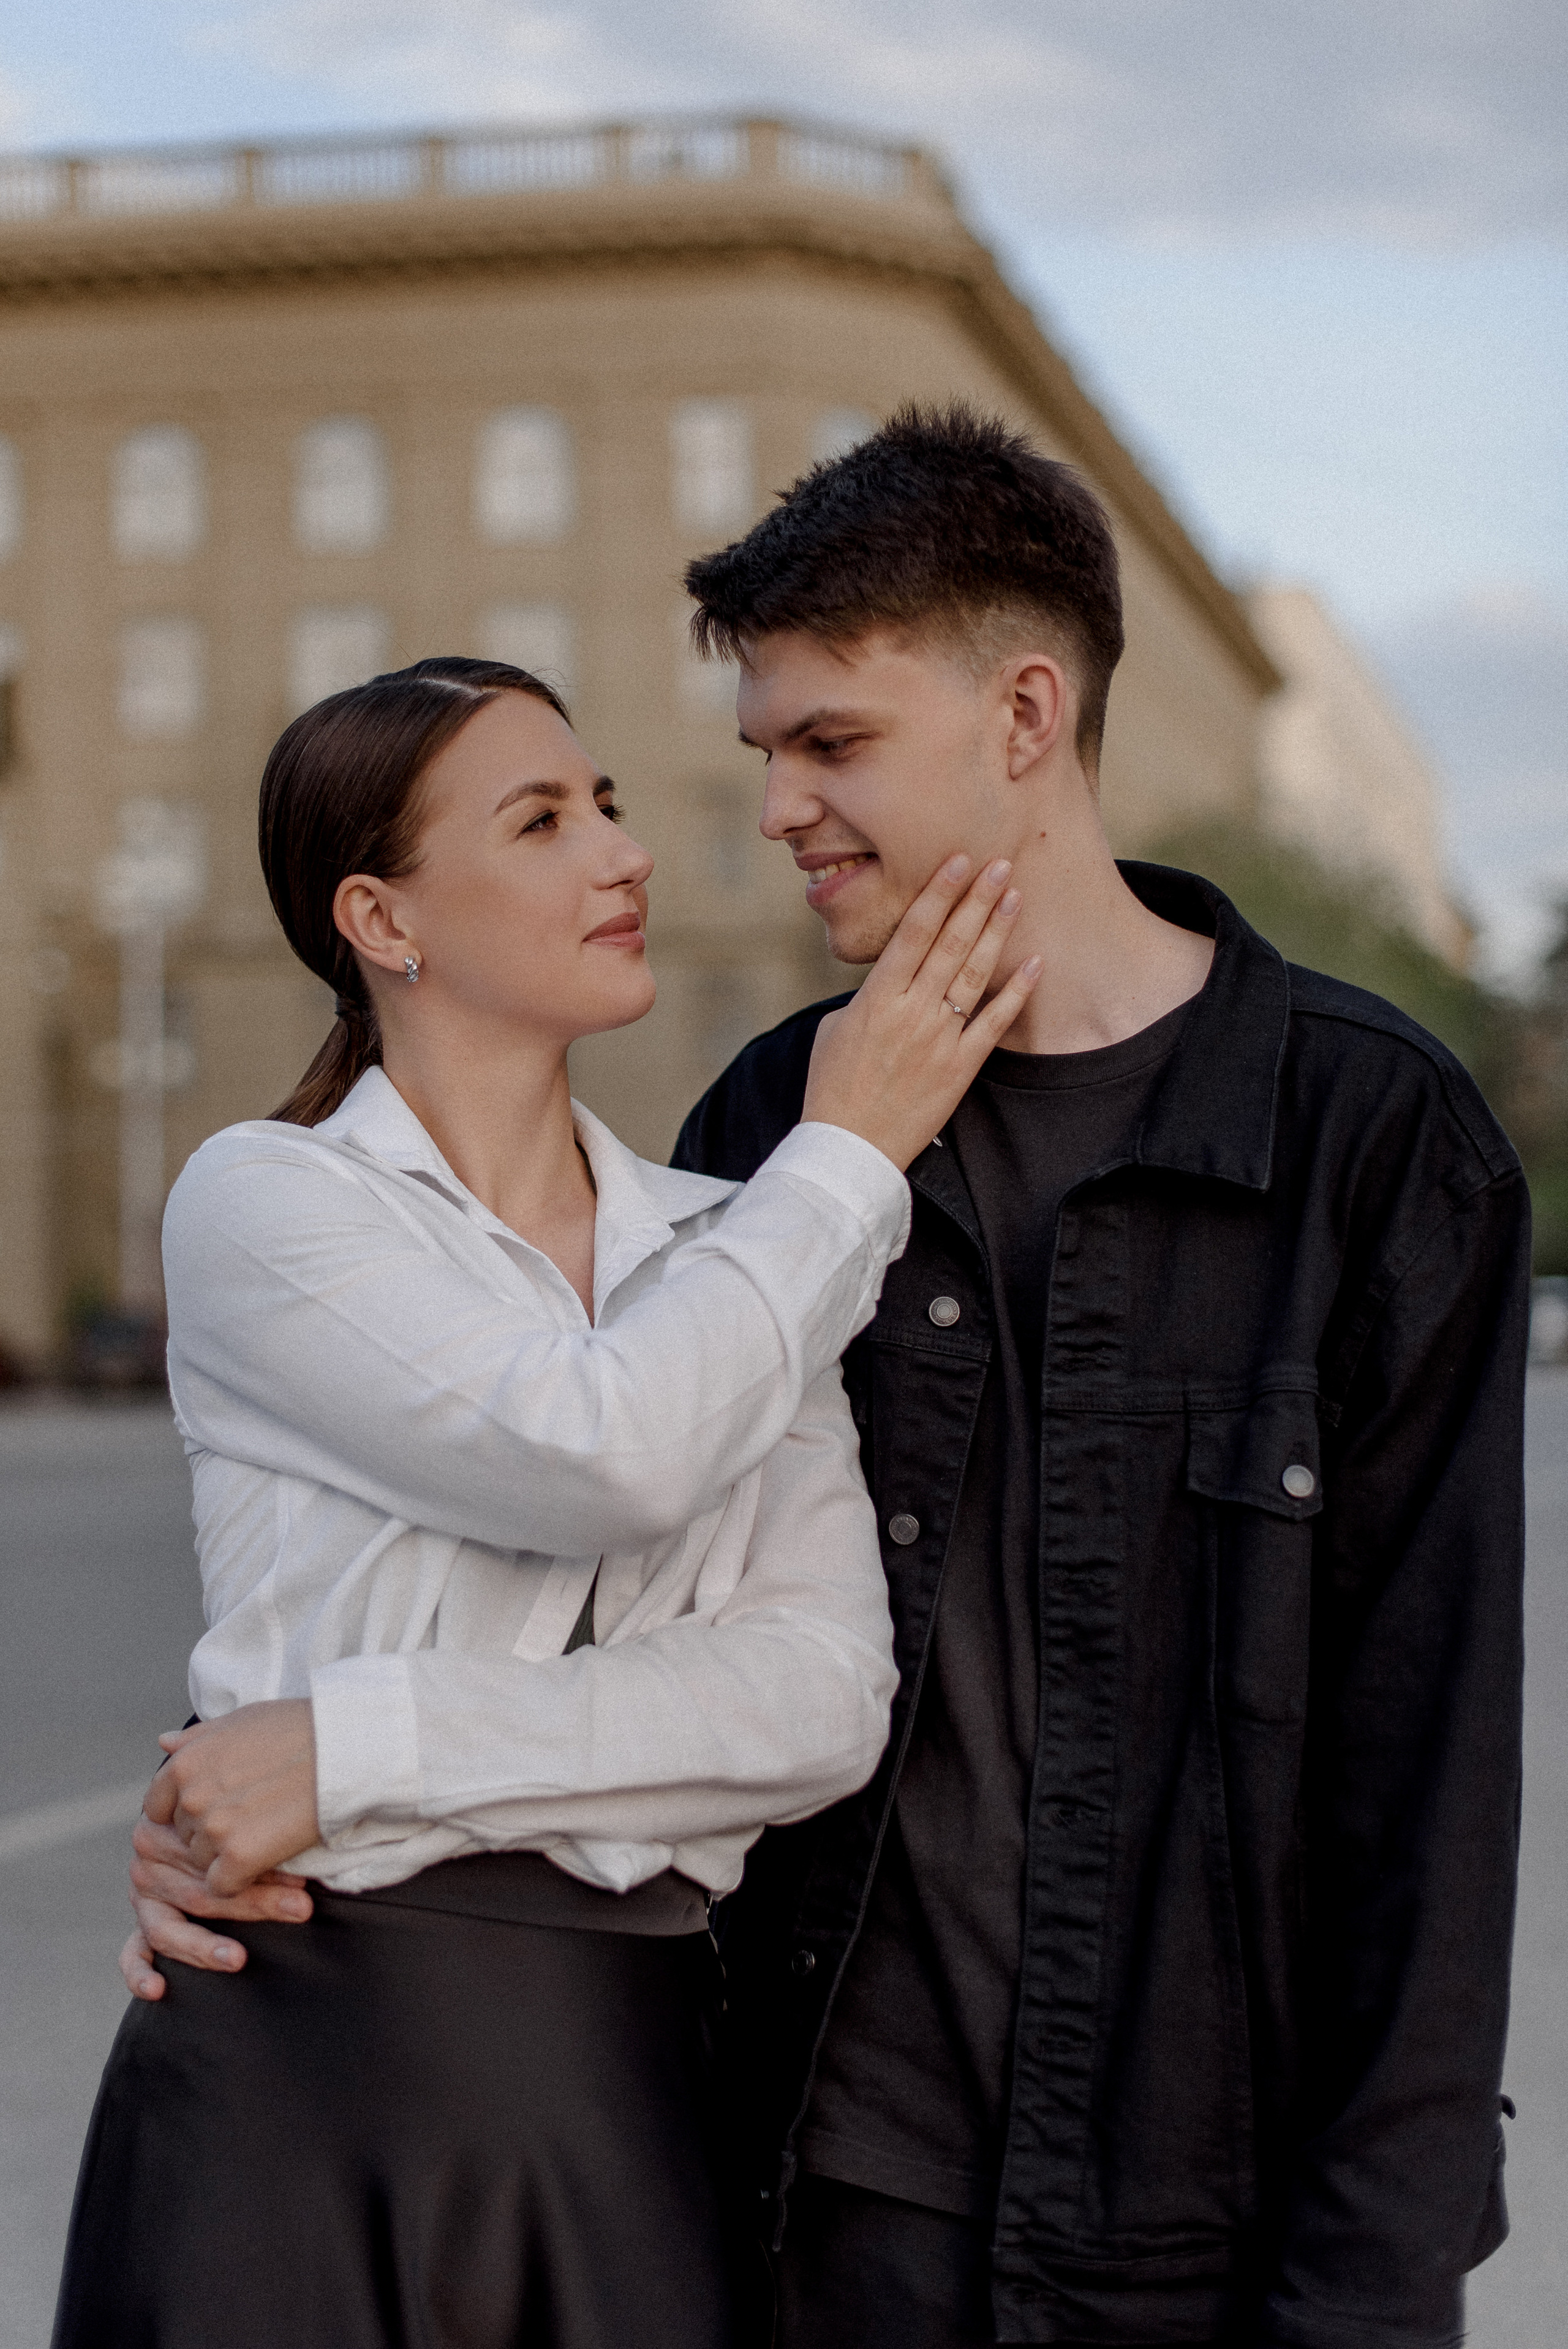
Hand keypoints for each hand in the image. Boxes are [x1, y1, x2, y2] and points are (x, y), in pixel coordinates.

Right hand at [119, 1817, 314, 2001]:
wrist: (204, 1814)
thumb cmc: (238, 1814)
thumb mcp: (241, 1812)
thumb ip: (257, 1825)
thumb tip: (293, 1854)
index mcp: (169, 1825)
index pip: (212, 1856)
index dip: (261, 1868)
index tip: (302, 1880)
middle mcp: (149, 1861)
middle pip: (201, 1891)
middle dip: (255, 1903)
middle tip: (299, 1909)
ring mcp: (143, 1897)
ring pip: (170, 1928)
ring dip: (205, 1946)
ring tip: (237, 1958)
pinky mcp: (141, 1927)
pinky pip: (132, 1953)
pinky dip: (139, 1973)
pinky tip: (157, 1989)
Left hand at [144, 1698, 319, 1898]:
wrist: (343, 1749)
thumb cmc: (297, 1729)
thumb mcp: (239, 1720)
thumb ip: (195, 1738)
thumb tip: (164, 1743)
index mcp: (184, 1764)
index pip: (158, 1807)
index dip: (187, 1811)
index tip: (219, 1808)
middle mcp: (191, 1797)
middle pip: (184, 1836)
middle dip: (210, 1833)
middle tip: (252, 1817)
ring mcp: (213, 1829)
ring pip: (203, 1863)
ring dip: (228, 1857)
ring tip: (265, 1832)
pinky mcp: (239, 1857)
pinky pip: (222, 1887)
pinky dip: (242, 1881)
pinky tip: (267, 1857)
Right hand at [802, 856, 1042, 1169]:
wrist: (848, 1149)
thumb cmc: (832, 1087)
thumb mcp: (836, 1029)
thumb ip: (868, 996)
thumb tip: (892, 976)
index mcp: (876, 998)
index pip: (912, 933)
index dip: (938, 893)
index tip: (958, 862)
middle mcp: (911, 1012)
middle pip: (950, 943)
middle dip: (976, 900)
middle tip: (1000, 864)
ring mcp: (938, 1040)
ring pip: (974, 974)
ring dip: (997, 932)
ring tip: (1015, 897)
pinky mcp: (960, 1069)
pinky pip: (994, 1023)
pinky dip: (1016, 992)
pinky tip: (1034, 963)